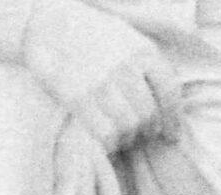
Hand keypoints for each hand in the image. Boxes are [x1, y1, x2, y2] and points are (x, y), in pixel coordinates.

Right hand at [21, 0, 181, 153]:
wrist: (48, 24)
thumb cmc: (89, 32)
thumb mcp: (126, 37)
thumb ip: (145, 63)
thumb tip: (161, 100)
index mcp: (142, 51)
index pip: (169, 92)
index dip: (172, 119)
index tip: (171, 134)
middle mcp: (125, 67)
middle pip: (148, 114)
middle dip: (147, 132)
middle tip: (141, 137)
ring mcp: (102, 83)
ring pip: (128, 126)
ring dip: (128, 139)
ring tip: (123, 139)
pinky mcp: (78, 97)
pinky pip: (104, 133)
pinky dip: (110, 143)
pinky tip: (107, 142)